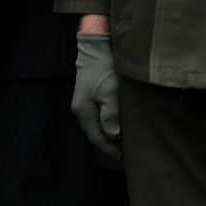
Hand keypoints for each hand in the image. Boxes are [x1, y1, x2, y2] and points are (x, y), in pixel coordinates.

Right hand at [72, 32, 121, 158]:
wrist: (96, 49)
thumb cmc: (105, 70)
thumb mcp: (110, 92)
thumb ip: (111, 114)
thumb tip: (113, 135)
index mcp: (84, 111)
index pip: (96, 136)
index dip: (108, 147)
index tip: (121, 156)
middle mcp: (81, 109)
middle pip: (94, 132)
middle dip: (108, 143)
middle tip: (124, 151)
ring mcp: (84, 103)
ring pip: (96, 124)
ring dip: (108, 133)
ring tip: (122, 140)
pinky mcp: (89, 96)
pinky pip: (97, 116)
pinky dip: (106, 123)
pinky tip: (116, 124)